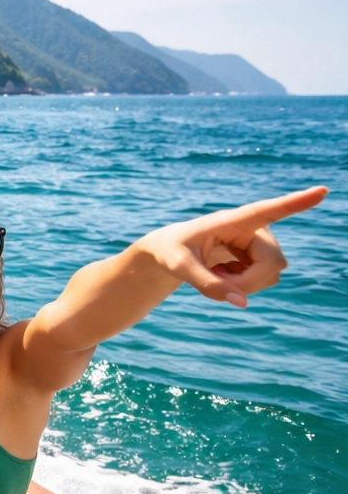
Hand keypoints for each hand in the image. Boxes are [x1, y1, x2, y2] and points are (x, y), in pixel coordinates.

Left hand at [136, 187, 326, 306]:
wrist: (173, 252)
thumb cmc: (173, 251)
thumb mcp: (179, 267)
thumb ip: (207, 285)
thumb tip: (241, 303)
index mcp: (233, 220)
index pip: (267, 211)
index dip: (295, 203)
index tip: (322, 190)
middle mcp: (255, 229)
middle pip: (273, 264)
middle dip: (247, 281)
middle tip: (216, 279)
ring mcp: (261, 244)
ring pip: (270, 275)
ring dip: (243, 284)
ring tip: (217, 273)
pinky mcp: (261, 257)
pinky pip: (264, 281)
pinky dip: (243, 286)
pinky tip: (225, 274)